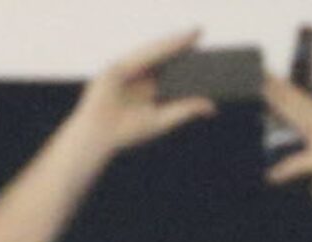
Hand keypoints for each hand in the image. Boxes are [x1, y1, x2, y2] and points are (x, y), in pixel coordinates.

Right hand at [71, 31, 216, 156]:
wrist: (99, 136)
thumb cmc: (126, 132)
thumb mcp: (162, 120)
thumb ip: (185, 110)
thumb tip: (212, 106)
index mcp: (149, 88)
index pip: (174, 71)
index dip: (190, 60)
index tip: (212, 54)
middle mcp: (140, 75)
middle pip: (166, 57)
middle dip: (185, 48)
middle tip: (205, 35)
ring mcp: (129, 68)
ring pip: (156, 51)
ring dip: (176, 41)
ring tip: (196, 33)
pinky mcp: (120, 64)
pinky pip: (144, 52)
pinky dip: (161, 46)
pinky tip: (177, 40)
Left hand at [261, 75, 311, 218]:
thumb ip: (304, 139)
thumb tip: (278, 124)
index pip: (307, 102)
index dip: (287, 88)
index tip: (269, 77)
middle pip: (303, 107)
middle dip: (281, 92)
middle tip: (261, 79)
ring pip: (302, 124)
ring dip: (281, 110)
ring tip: (263, 99)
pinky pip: (302, 163)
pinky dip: (286, 170)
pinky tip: (272, 176)